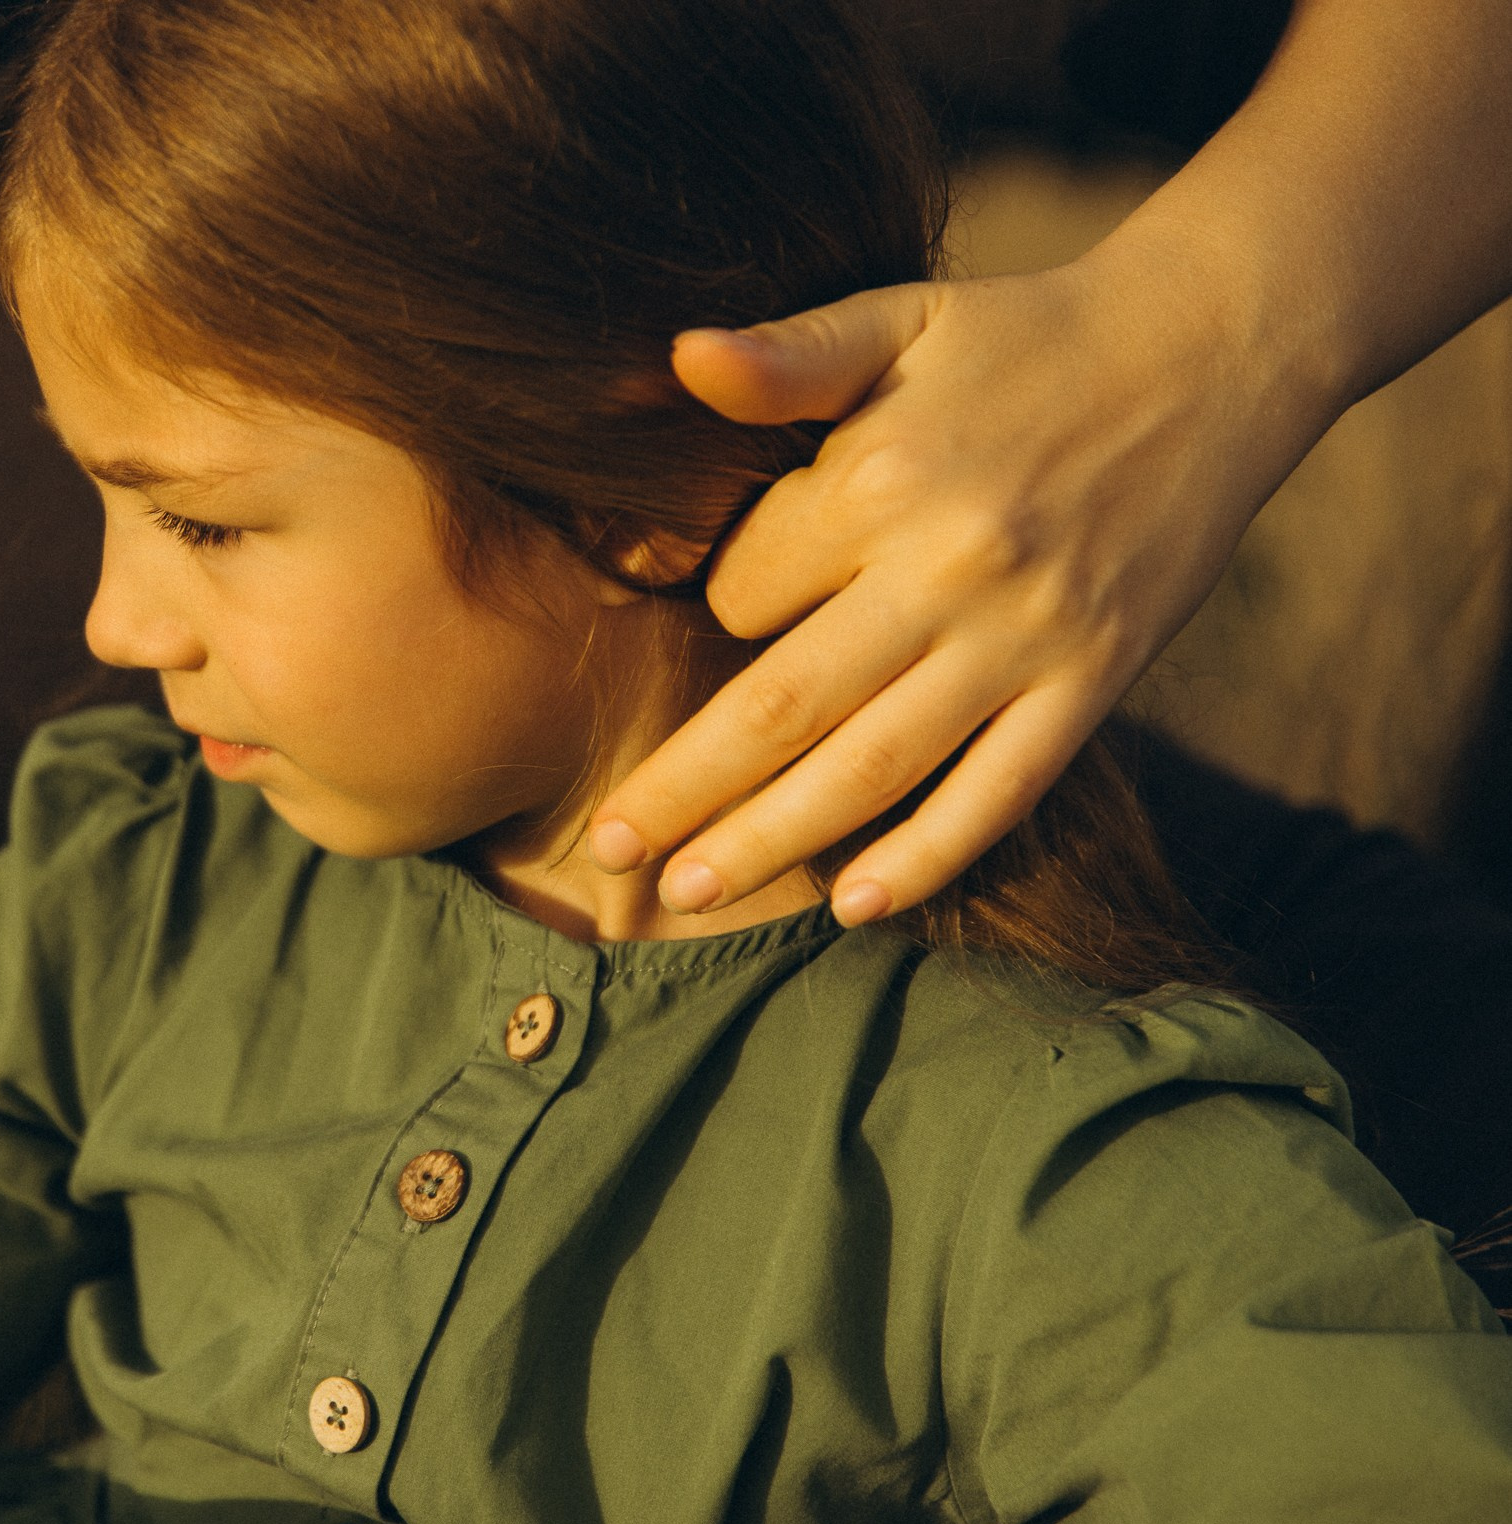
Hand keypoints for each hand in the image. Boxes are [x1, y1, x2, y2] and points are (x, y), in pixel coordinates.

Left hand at [588, 253, 1320, 924]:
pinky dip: (926, 856)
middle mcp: (946, 571)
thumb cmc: (1027, 336)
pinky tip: (851, 905)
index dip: (716, 606)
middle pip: (781, 709)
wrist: (1214, 349)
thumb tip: (676, 355)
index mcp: (880, 482)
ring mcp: (1025, 639)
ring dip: (771, 842)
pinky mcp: (1094, 682)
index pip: (744, 592)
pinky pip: (1000, 792)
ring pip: (872, 768)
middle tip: (607, 851)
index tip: (727, 608)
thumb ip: (787, 356)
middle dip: (684, 789)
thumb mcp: (899, 320)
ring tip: (687, 896)